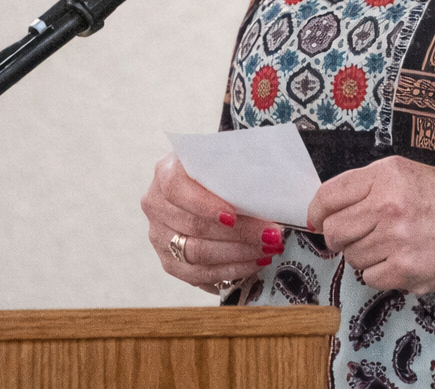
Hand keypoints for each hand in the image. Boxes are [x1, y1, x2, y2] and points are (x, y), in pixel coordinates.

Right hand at [140, 152, 285, 291]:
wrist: (200, 182)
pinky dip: (229, 271)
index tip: (234, 216)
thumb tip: (277, 191)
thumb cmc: (216, 170)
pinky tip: (253, 264)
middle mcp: (156, 205)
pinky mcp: (169, 261)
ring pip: (197, 253)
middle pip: (194, 226)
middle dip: (239, 233)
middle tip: (271, 235)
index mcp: (165, 173)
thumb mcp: (221, 159)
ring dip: (238, 255)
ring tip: (267, 250)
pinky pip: (197, 275)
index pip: (178, 190)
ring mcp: (160, 235)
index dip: (205, 205)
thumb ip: (236, 170)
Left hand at [307, 155, 434, 294]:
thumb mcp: (411, 173)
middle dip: (340, 236)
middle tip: (359, 235)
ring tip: (392, 244)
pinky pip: (370, 278)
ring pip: (351, 257)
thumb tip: (329, 207)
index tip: (317, 219)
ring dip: (364, 254)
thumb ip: (370, 186)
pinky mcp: (405, 272)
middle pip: (334, 231)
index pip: (329, 195)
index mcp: (387, 175)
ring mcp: (396, 241)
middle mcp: (388, 206)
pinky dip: (381, 273)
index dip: (317, 211)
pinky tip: (402, 260)